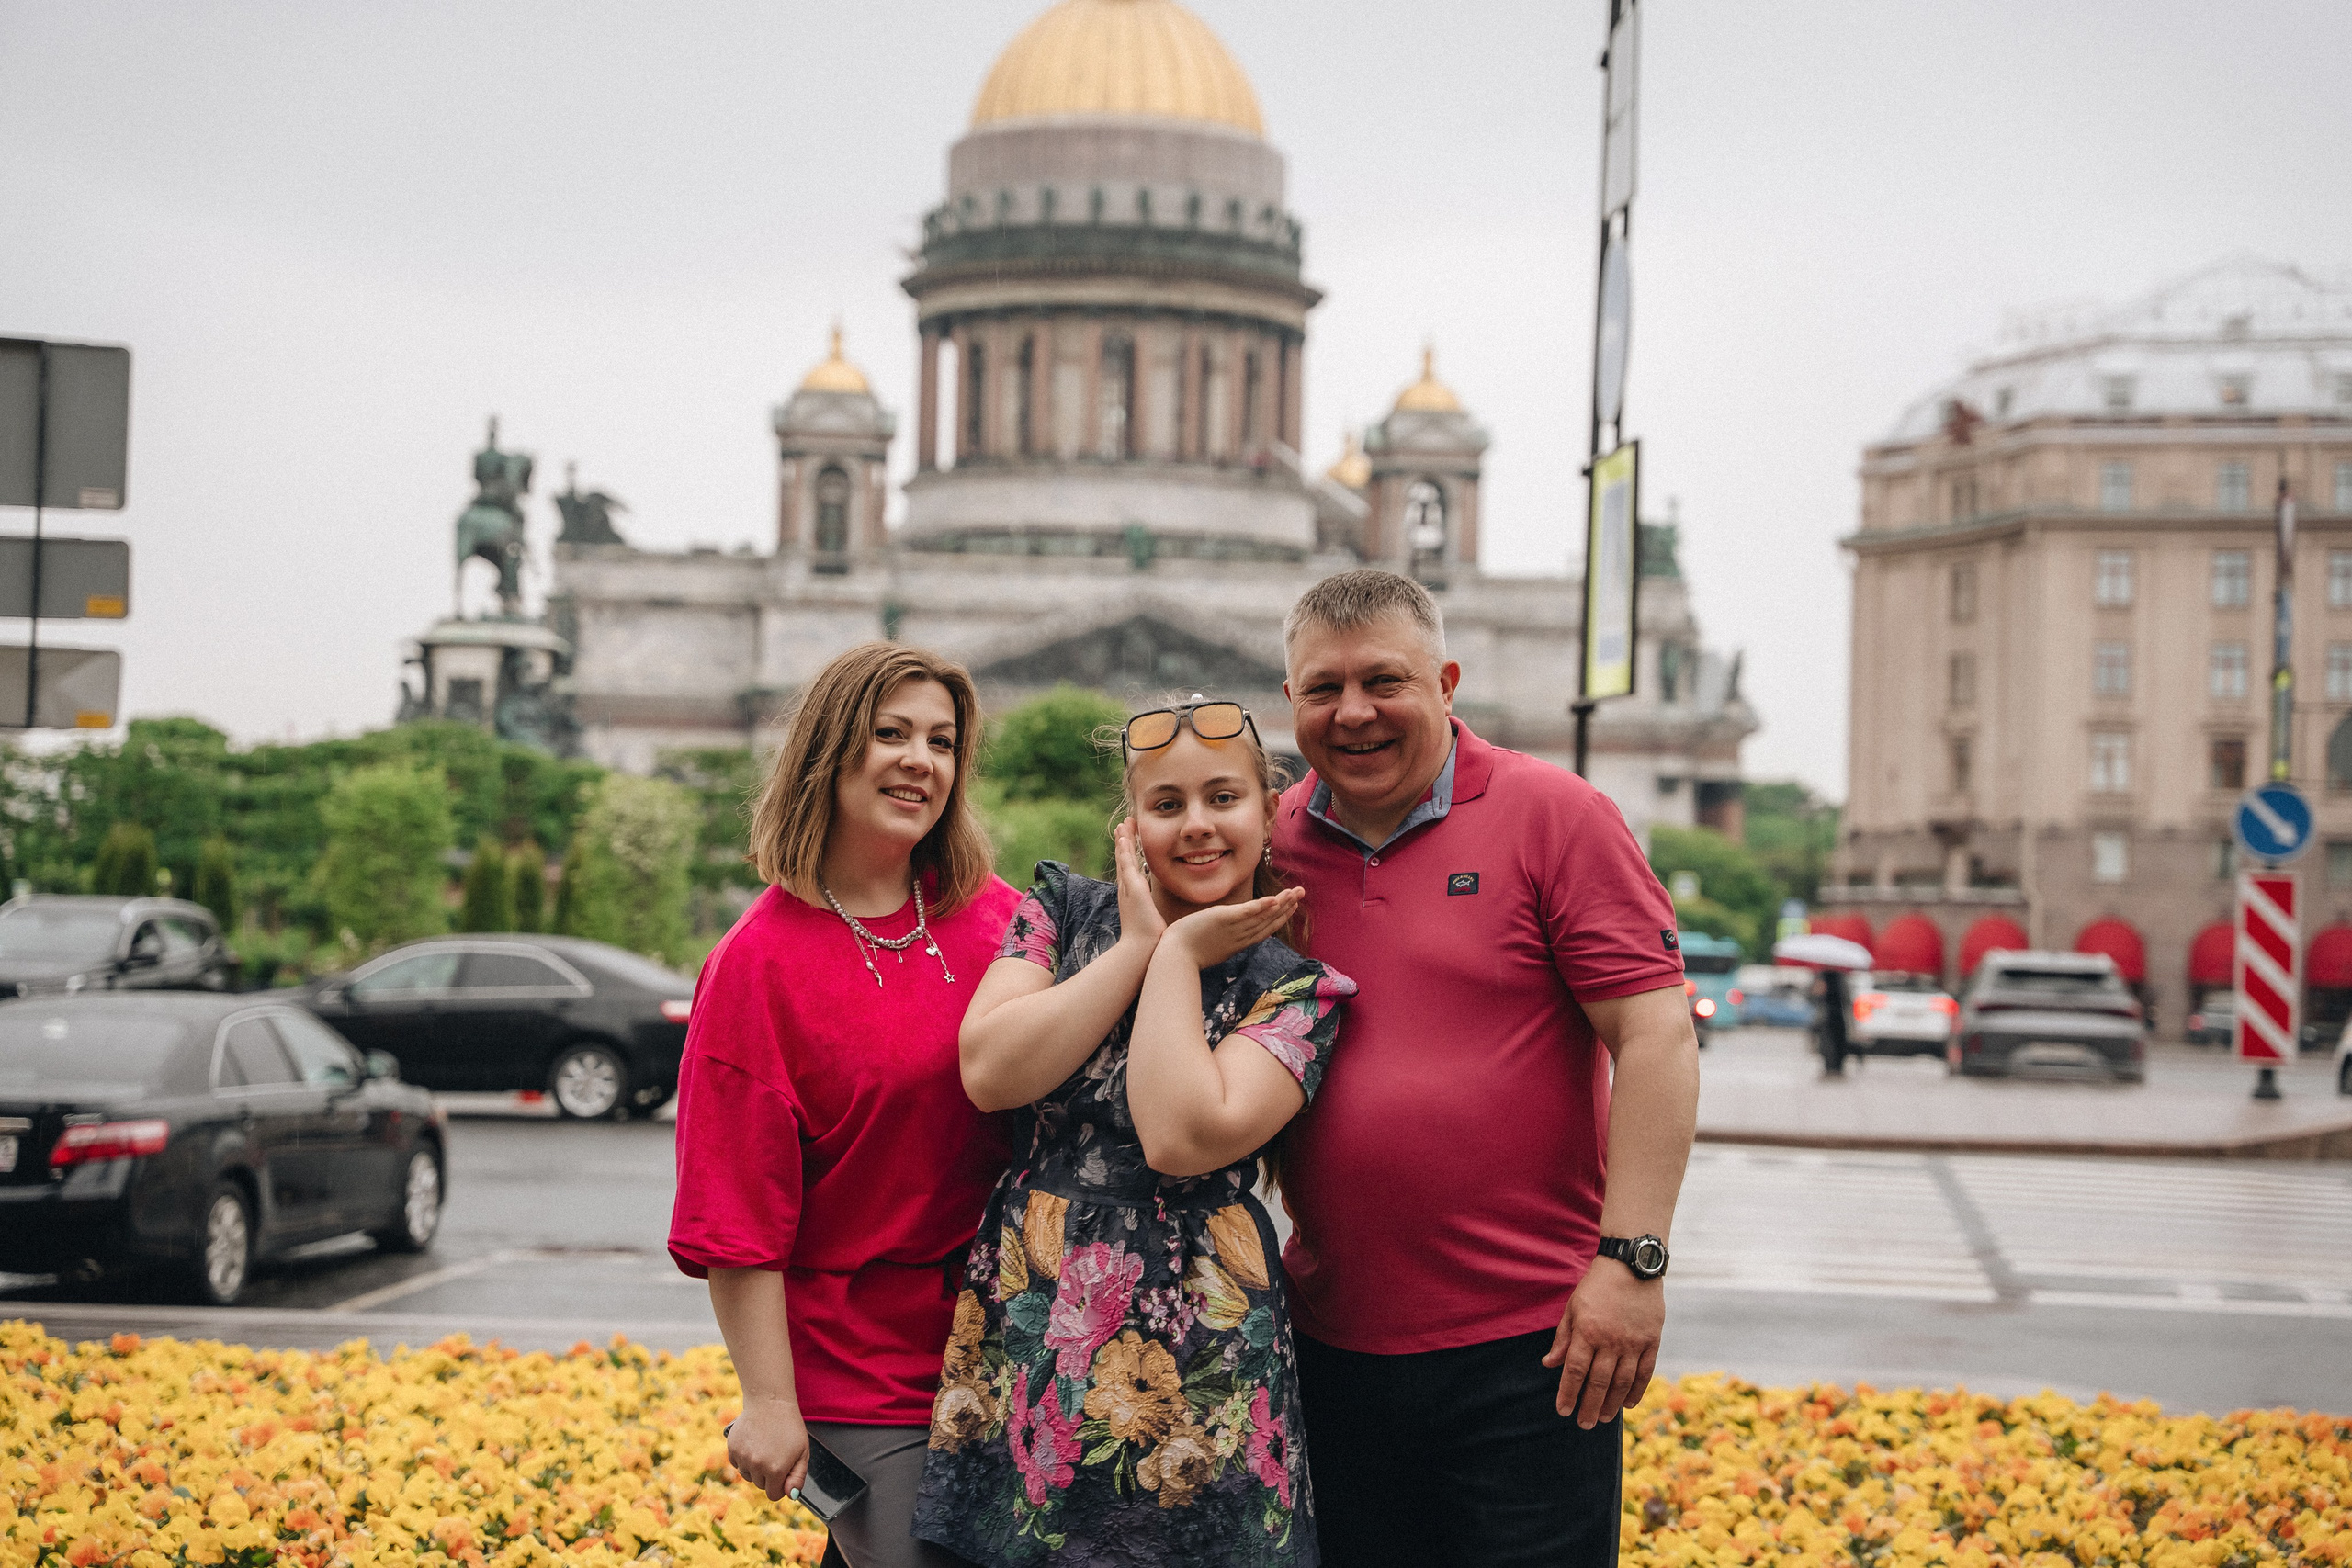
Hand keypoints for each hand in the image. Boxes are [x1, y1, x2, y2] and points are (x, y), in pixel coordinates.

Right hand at [726, 1396, 809, 1502]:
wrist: (770, 1402)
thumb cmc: (789, 1427)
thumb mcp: (802, 1452)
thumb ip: (798, 1477)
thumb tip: (791, 1496)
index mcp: (776, 1469)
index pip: (773, 1495)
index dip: (780, 1486)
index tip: (783, 1475)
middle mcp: (757, 1466)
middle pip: (760, 1485)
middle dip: (768, 1475)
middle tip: (776, 1454)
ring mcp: (743, 1457)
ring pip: (748, 1475)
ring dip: (755, 1467)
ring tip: (765, 1447)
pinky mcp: (733, 1449)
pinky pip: (737, 1464)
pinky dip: (744, 1458)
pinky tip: (754, 1443)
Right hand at [1113, 820, 1167, 951]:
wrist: (1141, 950)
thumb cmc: (1150, 942)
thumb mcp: (1156, 923)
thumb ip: (1160, 916)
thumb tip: (1168, 918)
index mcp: (1135, 897)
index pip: (1132, 871)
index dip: (1132, 855)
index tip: (1133, 842)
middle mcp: (1128, 890)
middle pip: (1125, 860)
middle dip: (1125, 842)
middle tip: (1125, 825)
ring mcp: (1128, 888)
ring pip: (1124, 858)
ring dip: (1124, 840)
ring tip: (1124, 824)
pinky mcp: (1132, 888)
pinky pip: (1126, 863)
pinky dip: (1124, 849)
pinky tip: (1124, 836)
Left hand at [1164, 887, 1306, 968]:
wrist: (1173, 959)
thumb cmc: (1184, 953)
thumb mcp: (1207, 945)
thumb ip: (1217, 937)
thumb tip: (1217, 931)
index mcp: (1236, 943)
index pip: (1263, 929)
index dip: (1279, 917)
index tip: (1291, 907)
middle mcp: (1239, 937)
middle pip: (1268, 922)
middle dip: (1287, 907)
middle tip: (1301, 893)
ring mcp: (1232, 929)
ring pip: (1262, 916)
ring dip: (1281, 904)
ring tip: (1296, 891)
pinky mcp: (1222, 920)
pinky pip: (1246, 913)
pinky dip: (1261, 907)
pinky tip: (1274, 899)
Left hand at [1542, 1258, 1662, 1427]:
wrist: (1632, 1266)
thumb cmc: (1597, 1286)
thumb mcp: (1574, 1307)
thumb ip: (1563, 1338)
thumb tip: (1549, 1364)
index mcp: (1587, 1331)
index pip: (1575, 1370)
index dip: (1568, 1393)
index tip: (1563, 1410)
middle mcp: (1611, 1340)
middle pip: (1598, 1382)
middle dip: (1589, 1406)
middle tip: (1584, 1424)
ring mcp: (1633, 1342)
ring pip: (1622, 1382)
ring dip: (1611, 1404)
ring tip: (1603, 1418)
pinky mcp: (1652, 1341)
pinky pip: (1644, 1372)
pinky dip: (1636, 1391)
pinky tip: (1628, 1404)